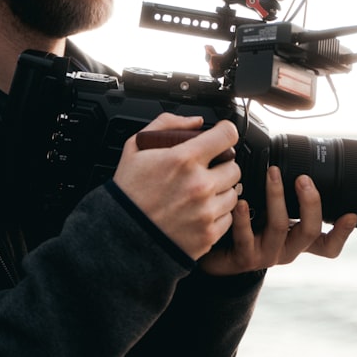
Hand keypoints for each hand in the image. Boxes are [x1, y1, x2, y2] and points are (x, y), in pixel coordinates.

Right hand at [113, 114, 241, 259]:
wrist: (122, 234)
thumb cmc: (129, 191)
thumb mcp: (136, 147)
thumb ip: (167, 125)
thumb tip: (196, 122)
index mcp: (184, 160)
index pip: (227, 136)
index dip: (226, 132)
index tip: (222, 136)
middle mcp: (200, 185)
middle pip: (234, 166)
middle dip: (221, 166)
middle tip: (204, 171)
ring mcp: (206, 211)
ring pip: (234, 193)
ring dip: (220, 190)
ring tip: (199, 193)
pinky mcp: (209, 234)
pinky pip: (228, 217)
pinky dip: (217, 213)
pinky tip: (198, 211)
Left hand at [199, 166, 356, 275]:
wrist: (214, 252)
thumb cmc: (245, 226)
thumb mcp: (269, 212)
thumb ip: (285, 196)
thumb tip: (292, 160)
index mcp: (296, 239)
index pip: (328, 244)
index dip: (342, 233)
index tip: (351, 214)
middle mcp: (286, 249)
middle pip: (310, 231)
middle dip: (310, 202)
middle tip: (304, 178)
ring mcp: (266, 255)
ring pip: (279, 227)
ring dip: (277, 197)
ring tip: (273, 173)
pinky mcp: (243, 258)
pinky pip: (246, 238)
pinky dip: (244, 218)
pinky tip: (241, 202)